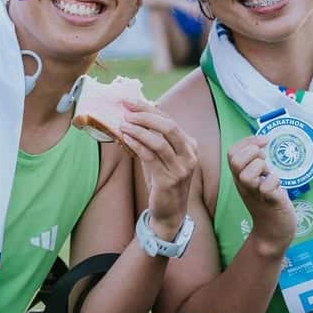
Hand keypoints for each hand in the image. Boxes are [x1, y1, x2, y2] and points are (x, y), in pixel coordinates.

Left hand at [118, 100, 197, 239]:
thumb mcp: (160, 157)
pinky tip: (126, 139)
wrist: (169, 212)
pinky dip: (137, 145)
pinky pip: (151, 157)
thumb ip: (152, 139)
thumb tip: (133, 116)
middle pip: (169, 126)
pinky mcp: (169, 180)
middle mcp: (190, 155)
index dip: (149, 108)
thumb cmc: (162, 181)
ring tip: (123, 124)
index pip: (169, 120)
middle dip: (146, 115)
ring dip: (139, 130)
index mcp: (190, 145)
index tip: (130, 101)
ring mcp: (182, 168)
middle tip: (126, 110)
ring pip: (160, 141)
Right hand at [228, 136, 296, 254]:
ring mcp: (255, 194)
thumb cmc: (268, 203)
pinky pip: (266, 188)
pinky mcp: (270, 203)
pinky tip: (278, 186)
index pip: (232, 153)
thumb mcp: (259, 180)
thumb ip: (257, 165)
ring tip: (269, 173)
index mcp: (240, 177)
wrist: (272, 233)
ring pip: (246, 175)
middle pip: (235, 161)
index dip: (247, 141)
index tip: (264, 141)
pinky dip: (274, 182)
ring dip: (261, 167)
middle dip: (252, 152)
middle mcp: (244, 185)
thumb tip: (262, 143)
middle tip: (265, 159)